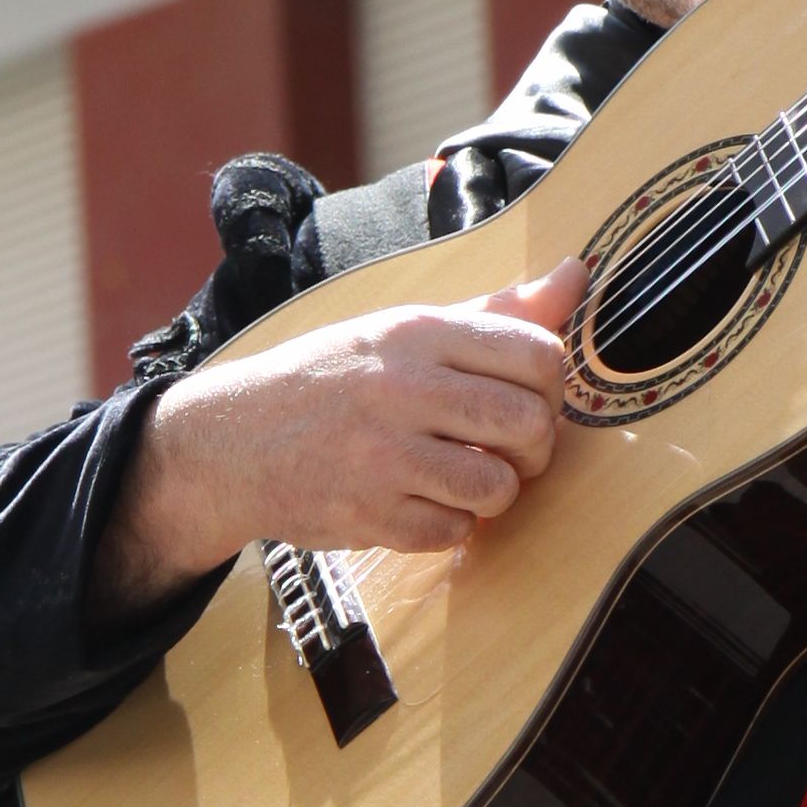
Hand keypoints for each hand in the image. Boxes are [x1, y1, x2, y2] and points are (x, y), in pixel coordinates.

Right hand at [99, 262, 589, 611]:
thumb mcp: (401, 330)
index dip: (554, 386)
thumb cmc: (330, 380)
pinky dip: (451, 525)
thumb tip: (574, 275)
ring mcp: (383, 456)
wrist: (232, 441)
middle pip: (529, 424)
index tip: (532, 398)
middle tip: (512, 449)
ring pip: (499, 488)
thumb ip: (493, 312)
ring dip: (497, 492)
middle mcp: (402, 389)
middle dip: (536, 446)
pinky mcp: (369, 515)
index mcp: (416, 333)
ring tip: (470, 478)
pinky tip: (426, 502)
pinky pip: (454, 531)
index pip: (538, 353)